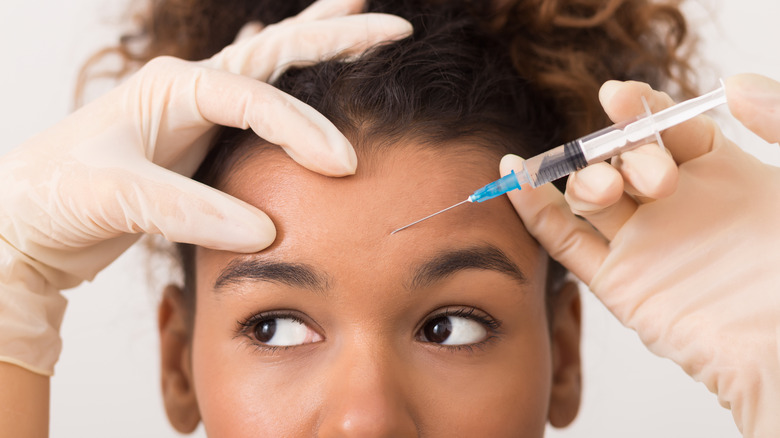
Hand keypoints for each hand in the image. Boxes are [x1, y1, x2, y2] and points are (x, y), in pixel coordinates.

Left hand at [0, 0, 411, 375]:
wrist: (25, 217)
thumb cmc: (57, 198)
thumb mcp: (119, 199)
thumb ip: (193, 211)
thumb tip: (268, 232)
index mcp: (172, 88)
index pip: (257, 99)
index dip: (304, 129)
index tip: (341, 166)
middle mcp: (189, 88)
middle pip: (276, 52)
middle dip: (335, 38)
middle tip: (393, 27)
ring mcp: (196, 109)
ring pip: (270, 65)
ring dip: (316, 42)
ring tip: (358, 15)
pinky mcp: (200, 137)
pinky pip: (257, 98)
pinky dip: (287, 78)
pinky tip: (300, 57)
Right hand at [500, 74, 779, 436]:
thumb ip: (777, 119)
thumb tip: (730, 82)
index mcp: (724, 178)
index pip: (668, 130)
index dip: (643, 109)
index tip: (620, 96)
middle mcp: (678, 208)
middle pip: (625, 158)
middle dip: (625, 151)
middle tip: (655, 175)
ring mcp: (645, 245)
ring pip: (591, 194)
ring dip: (583, 177)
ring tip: (607, 187)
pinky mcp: (619, 282)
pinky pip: (566, 241)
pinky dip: (535, 210)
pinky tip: (516, 178)